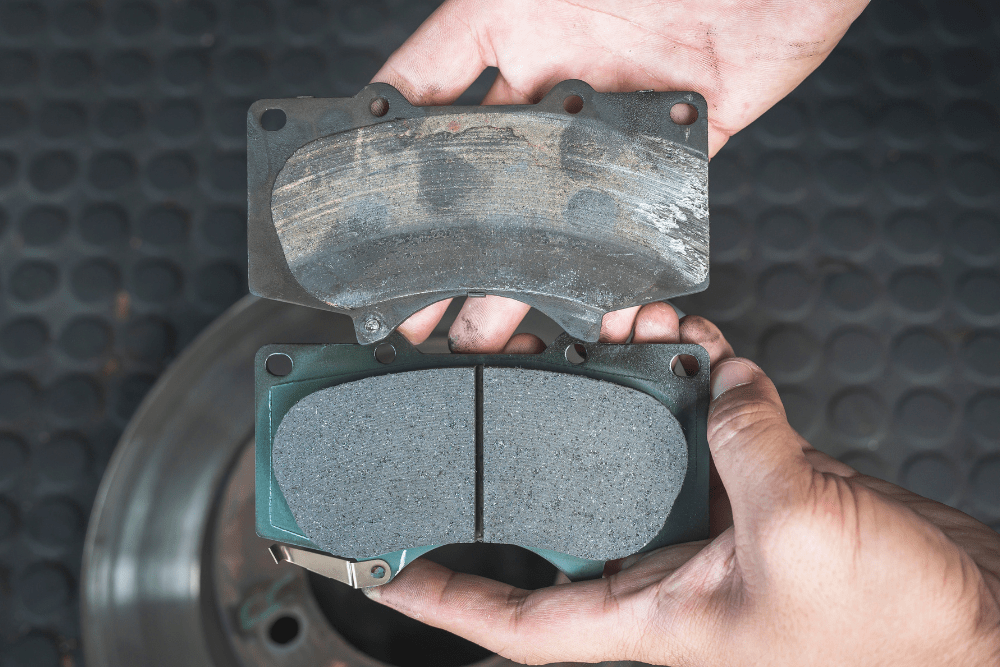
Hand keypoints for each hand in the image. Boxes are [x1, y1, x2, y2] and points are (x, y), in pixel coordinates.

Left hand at [365, 305, 999, 665]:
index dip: (438, 595)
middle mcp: (661, 570)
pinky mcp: (747, 490)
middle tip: (489, 372)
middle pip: (558, 507)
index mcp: (649, 616)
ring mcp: (703, 523)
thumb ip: (744, 444)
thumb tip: (717, 381)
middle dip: (522, 436)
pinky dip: (693, 372)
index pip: (511, 618)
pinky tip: (686, 332)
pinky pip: (698, 420)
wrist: (970, 618)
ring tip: (605, 320)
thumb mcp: (799, 530)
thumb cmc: (888, 630)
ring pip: (629, 444)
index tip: (376, 564)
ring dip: (615, 380)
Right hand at [373, 0, 869, 349]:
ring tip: (483, 330)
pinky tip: (579, 302)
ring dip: (518, 278)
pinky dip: (607, 267)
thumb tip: (389, 90)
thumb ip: (460, 40)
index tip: (364, 218)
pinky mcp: (672, 156)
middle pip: (489, 183)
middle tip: (416, 303)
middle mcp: (557, 89)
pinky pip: (632, 223)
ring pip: (552, 218)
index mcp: (514, 36)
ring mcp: (612, 129)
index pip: (437, 109)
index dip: (397, 167)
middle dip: (451, 248)